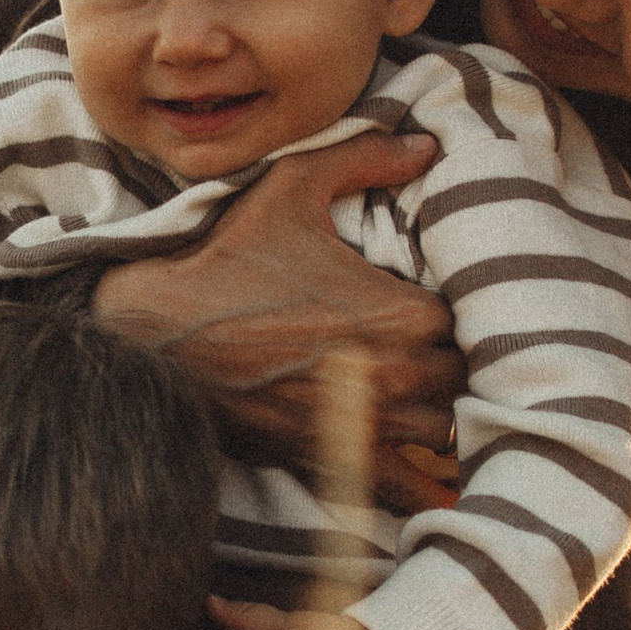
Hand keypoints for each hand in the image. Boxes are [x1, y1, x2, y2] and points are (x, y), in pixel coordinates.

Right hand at [90, 130, 465, 513]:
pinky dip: (420, 480)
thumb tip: (428, 145)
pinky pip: (401, 484)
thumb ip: (367, 158)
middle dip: (460, 358)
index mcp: (397, 313)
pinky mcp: (331, 457)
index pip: (472, 318)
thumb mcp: (292, 189)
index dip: (467, 307)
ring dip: (443, 408)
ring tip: (432, 386)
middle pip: (465, 376)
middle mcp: (391, 377)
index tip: (453, 296)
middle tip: (446, 339)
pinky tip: (432, 474)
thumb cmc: (228, 258)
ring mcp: (362, 424)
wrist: (158, 333)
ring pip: (444, 429)